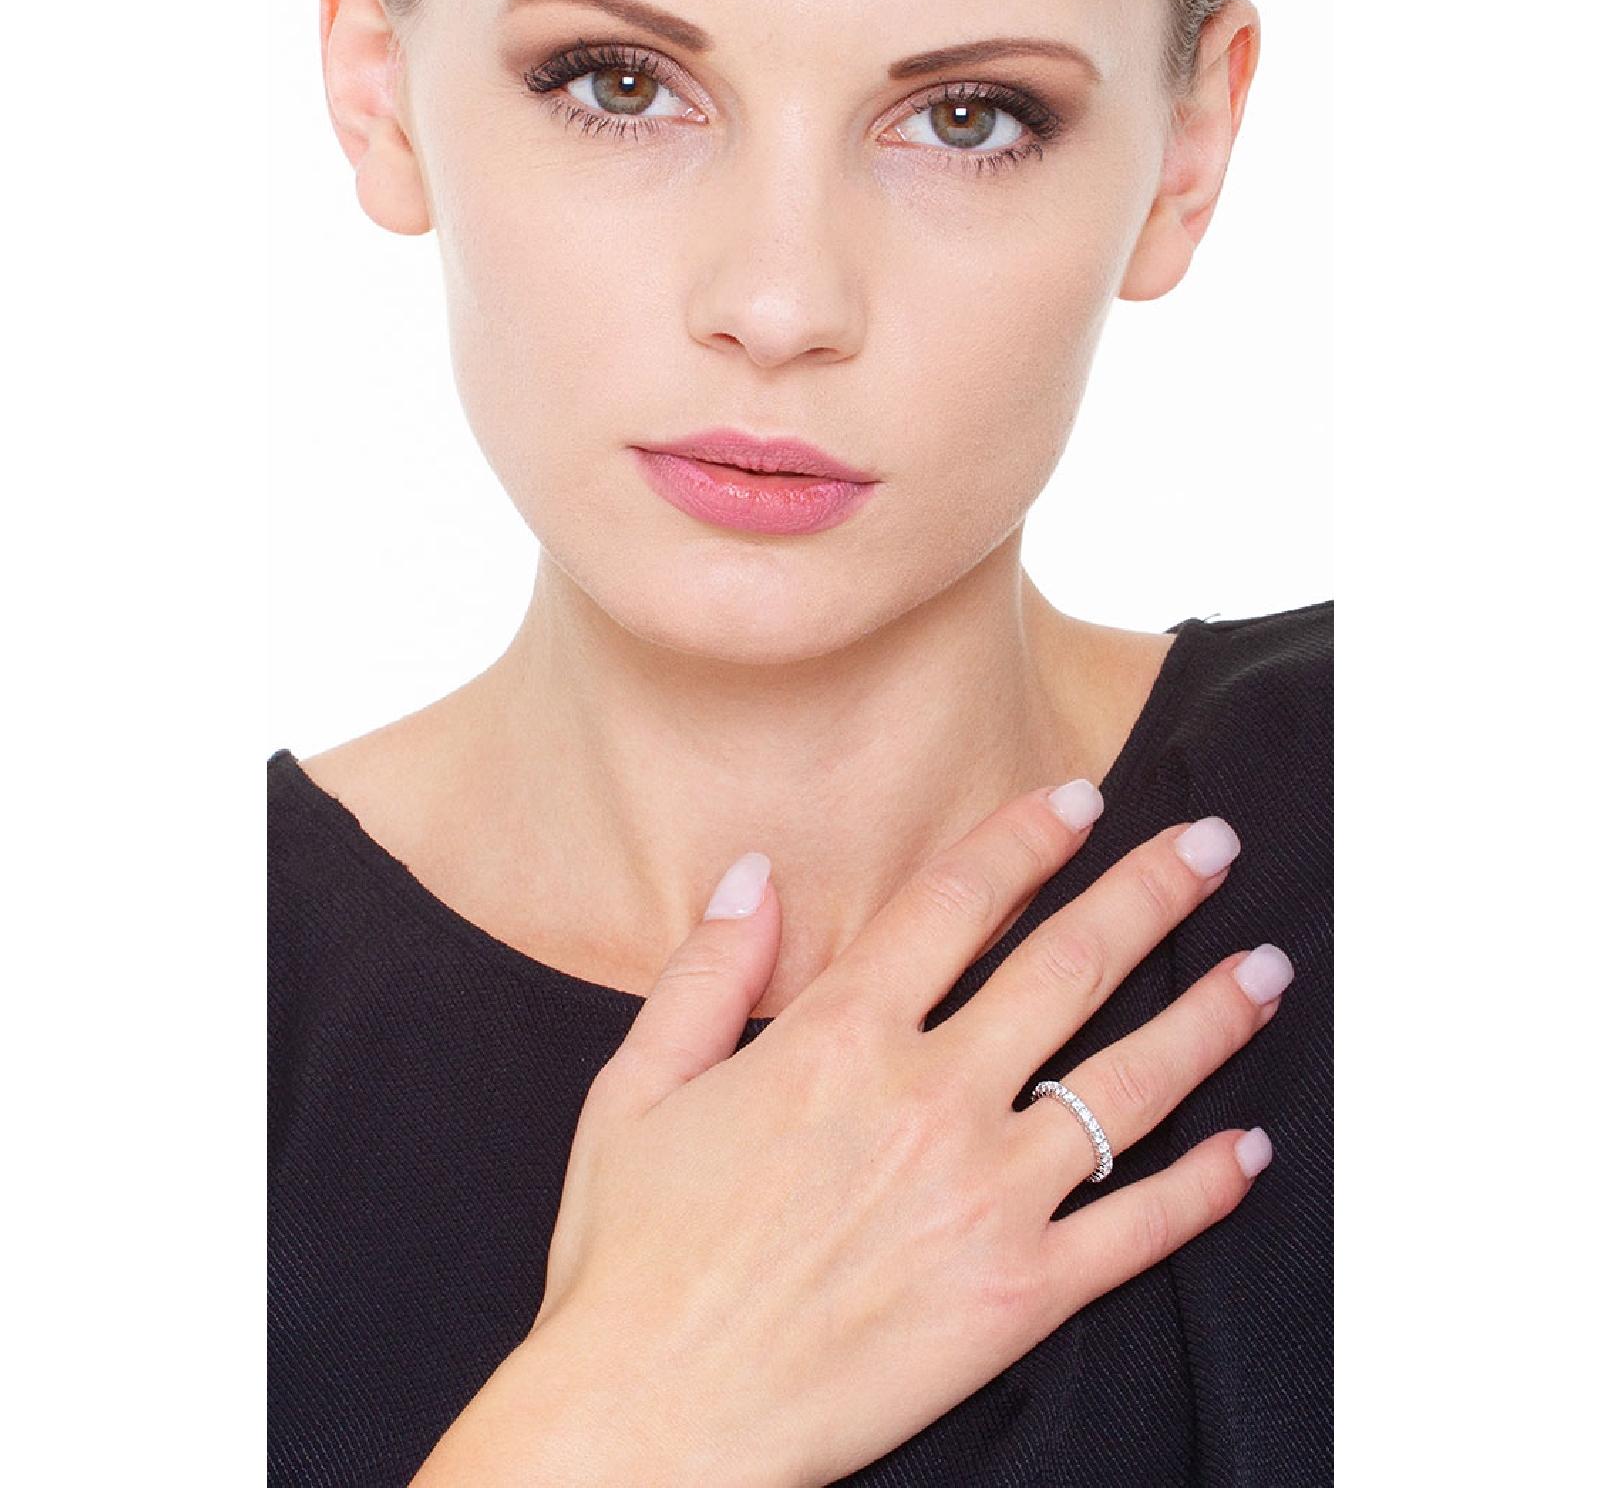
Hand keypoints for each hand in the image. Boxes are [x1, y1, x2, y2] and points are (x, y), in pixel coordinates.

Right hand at [415, 787, 1289, 1485]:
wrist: (650, 1423)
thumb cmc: (631, 1258)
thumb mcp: (636, 1089)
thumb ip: (706, 971)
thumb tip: (755, 872)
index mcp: (836, 1039)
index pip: (958, 902)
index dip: (1027, 838)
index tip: (1081, 798)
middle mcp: (929, 1101)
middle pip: (1070, 966)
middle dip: (1152, 891)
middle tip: (1214, 844)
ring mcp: (985, 1199)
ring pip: (1131, 1084)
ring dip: (1210, 1015)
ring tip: (1268, 967)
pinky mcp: (1018, 1298)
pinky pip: (1137, 1230)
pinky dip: (1205, 1186)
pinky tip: (1250, 1148)